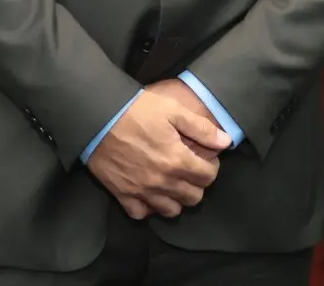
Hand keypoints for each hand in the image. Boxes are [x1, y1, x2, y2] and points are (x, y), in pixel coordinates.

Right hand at [85, 90, 228, 218]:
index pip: (208, 177)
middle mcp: (162, 181)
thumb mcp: (173, 110)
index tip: (205, 158)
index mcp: (177, 160)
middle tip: (189, 169)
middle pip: (193, 197)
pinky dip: (148, 207)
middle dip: (196, 184)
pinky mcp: (123, 194)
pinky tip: (149, 193)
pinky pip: (141, 214)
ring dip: (176, 198)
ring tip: (171, 183)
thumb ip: (202, 128)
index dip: (211, 167)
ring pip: (171, 210)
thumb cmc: (136, 110)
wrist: (98, 116)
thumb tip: (226, 142)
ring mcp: (142, 191)